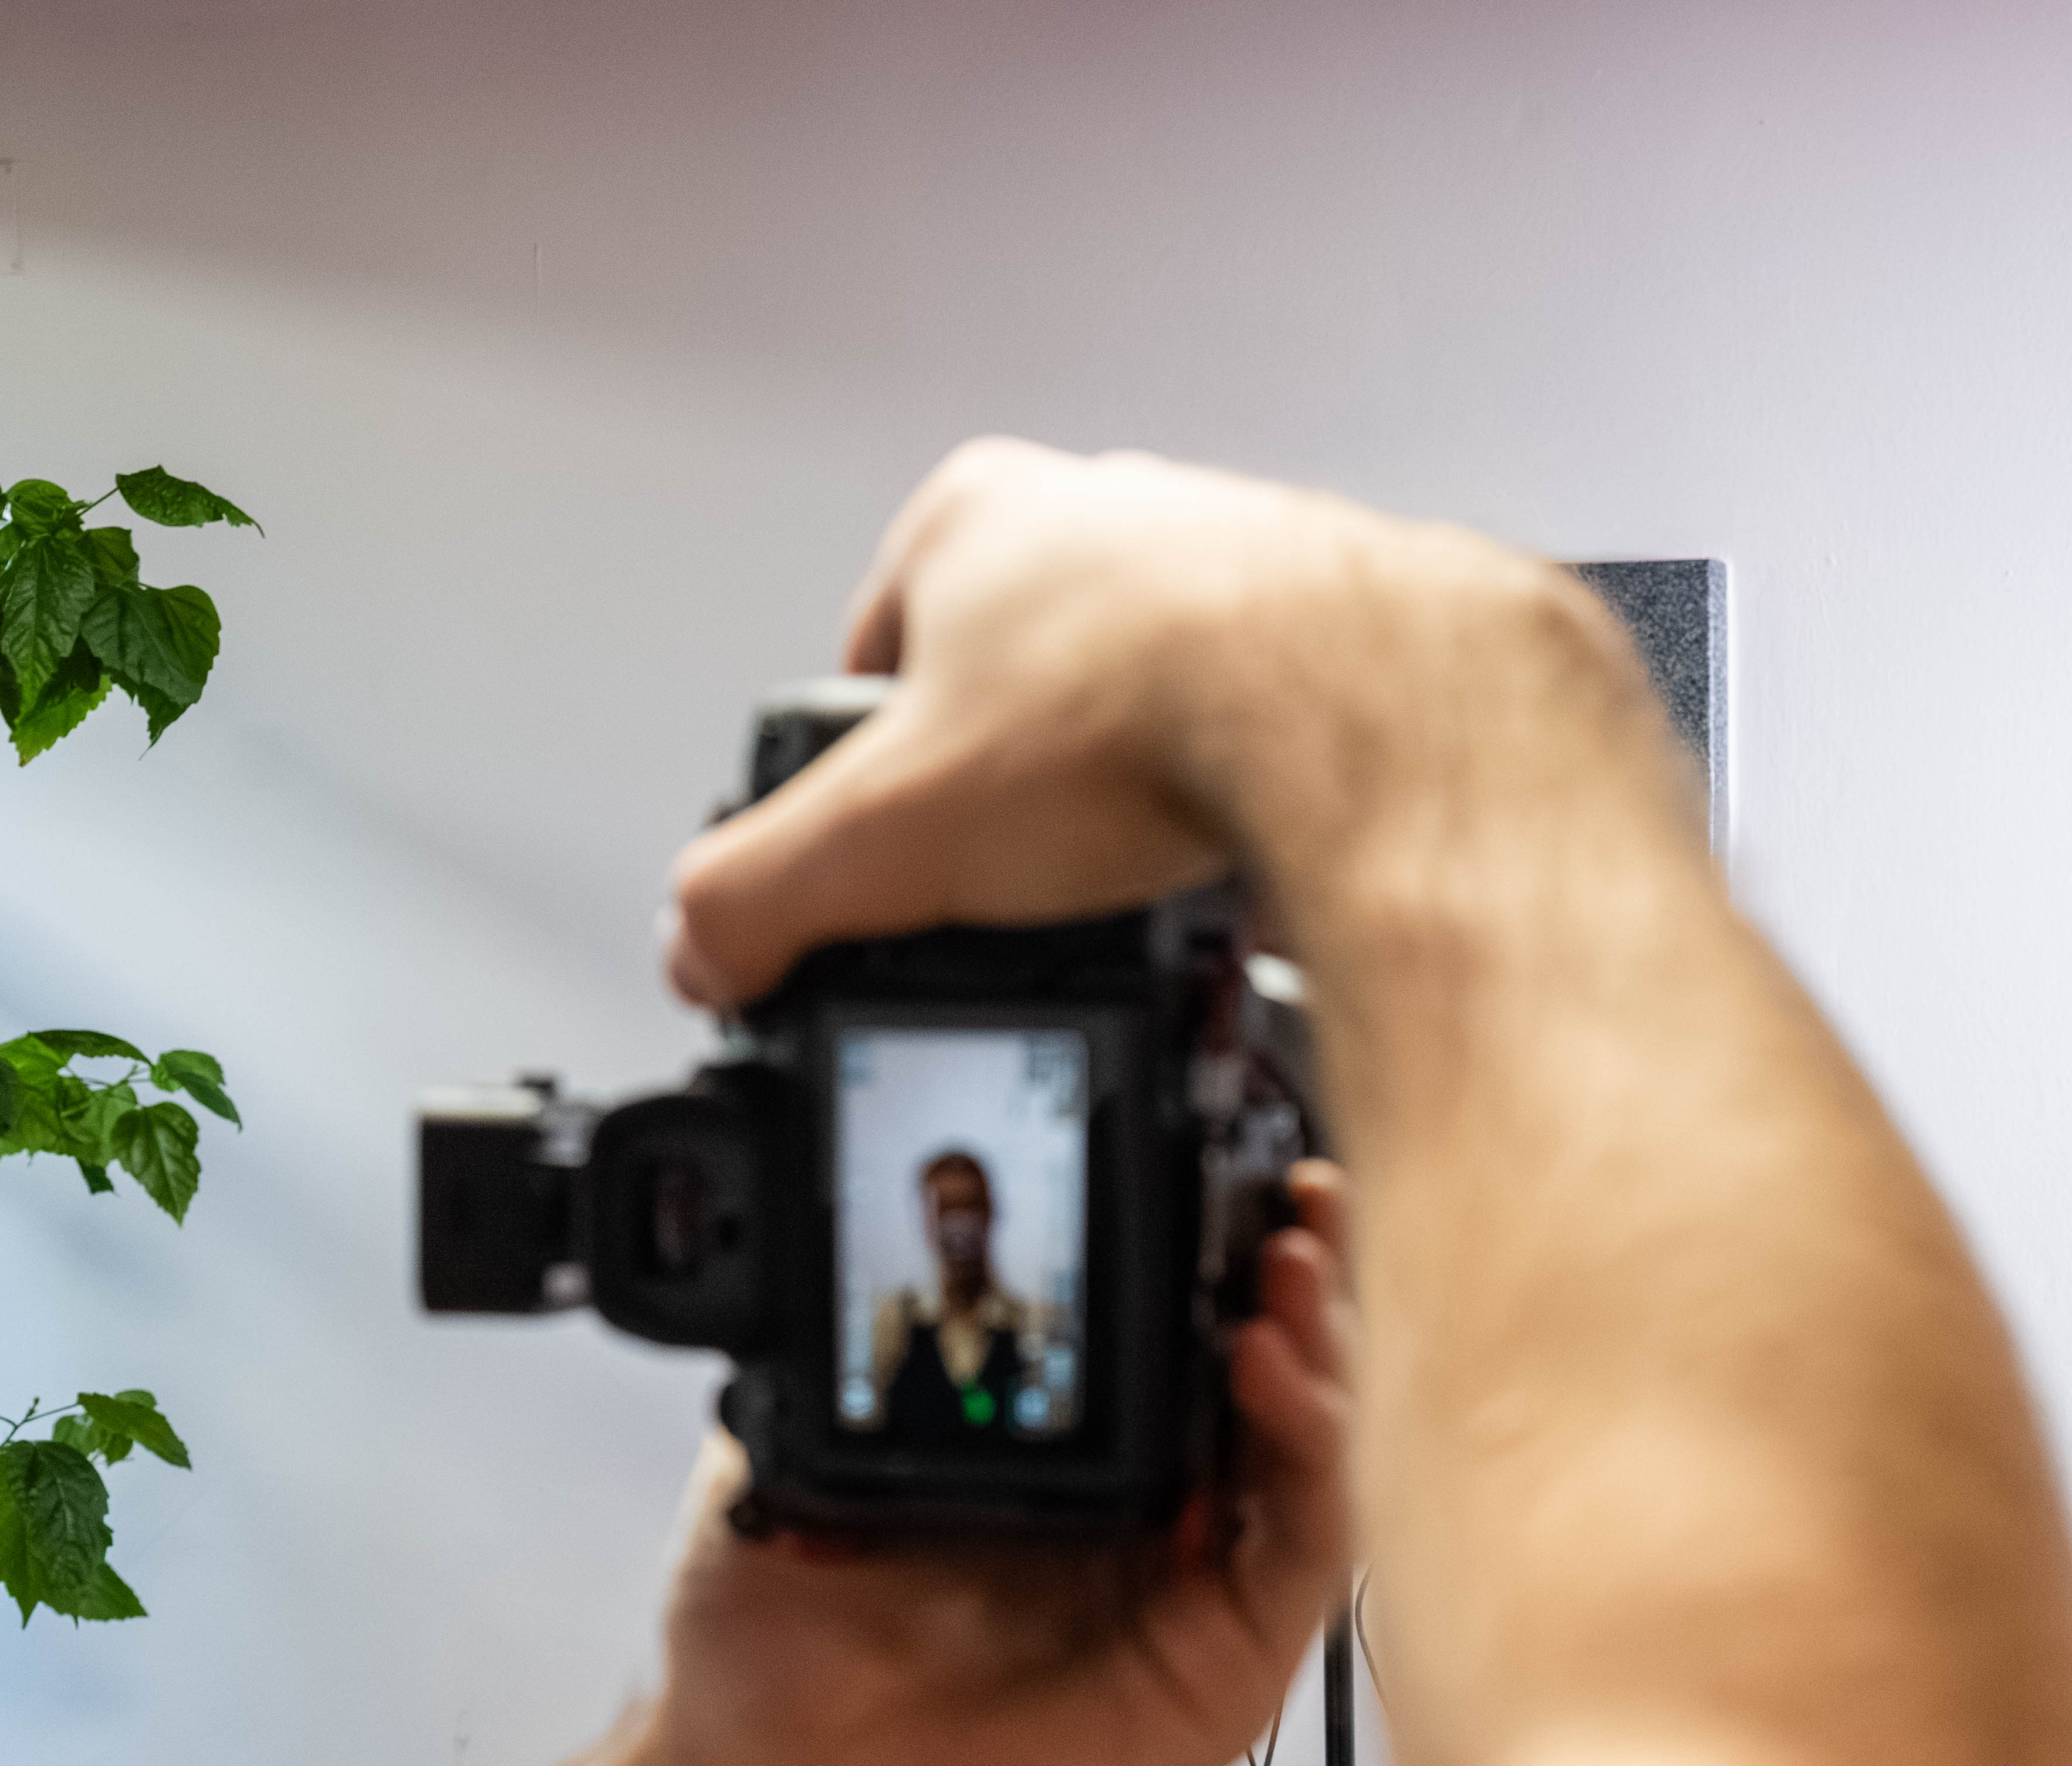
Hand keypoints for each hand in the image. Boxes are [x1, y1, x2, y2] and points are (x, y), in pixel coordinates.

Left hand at [633, 1161, 1361, 1765]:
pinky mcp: (1226, 1672)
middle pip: (1266, 1382)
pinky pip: (1303, 1547)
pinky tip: (1264, 1367)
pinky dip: (1309, 1447)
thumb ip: (851, 1359)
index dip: (1202, 1252)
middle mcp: (1146, 1535)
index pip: (1168, 1346)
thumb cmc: (772, 1680)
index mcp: (1062, 1481)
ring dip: (1320, 1342)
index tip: (1208, 1163)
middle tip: (1294, 1187)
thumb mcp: (792, 1461)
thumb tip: (857, 1241)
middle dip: (1291, 1274)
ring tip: (1289, 1251)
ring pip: (1307, 1452)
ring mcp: (1195, 1601)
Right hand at [665, 439, 1601, 1011]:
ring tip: (1143, 876)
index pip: (873, 657)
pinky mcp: (1343, 634)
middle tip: (1029, 881)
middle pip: (1019, 686)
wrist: (1368, 710)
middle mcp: (1108, 516)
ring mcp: (1234, 561)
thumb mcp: (887, 833)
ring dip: (1144, 794)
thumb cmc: (1152, 709)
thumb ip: (763, 893)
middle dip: (1023, 791)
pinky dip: (1251, 804)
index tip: (894, 845)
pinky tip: (1247, 863)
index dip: (871, 772)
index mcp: (974, 520)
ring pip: (1154, 705)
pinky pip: (1271, 737)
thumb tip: (704, 943)